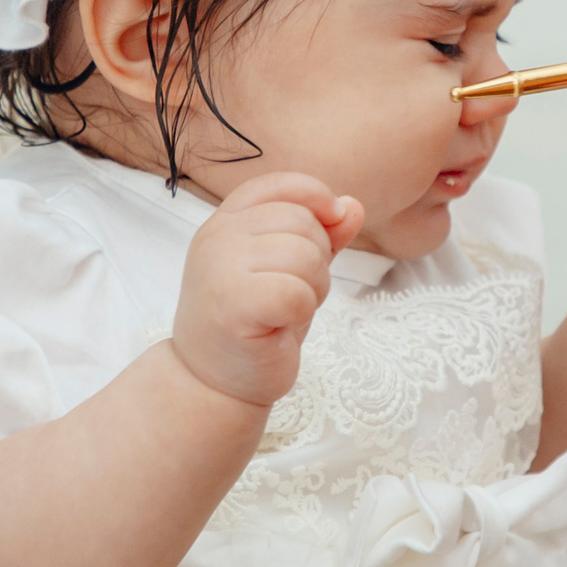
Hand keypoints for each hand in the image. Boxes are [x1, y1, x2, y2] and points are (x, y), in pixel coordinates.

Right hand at [171, 173, 362, 407]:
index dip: (315, 197)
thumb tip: (353, 206)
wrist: (214, 382)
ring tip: (286, 311)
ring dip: (313, 289)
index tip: (332, 221)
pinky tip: (280, 327)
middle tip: (294, 294)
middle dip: (318, 260)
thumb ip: (321, 235)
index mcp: (226, 220)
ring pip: (304, 256)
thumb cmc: (255, 322)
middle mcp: (217, 236)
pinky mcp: (231, 303)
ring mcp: (219, 268)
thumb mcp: (290, 269)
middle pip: (302, 222)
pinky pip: (296, 293)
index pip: (279, 185)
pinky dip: (301, 312)